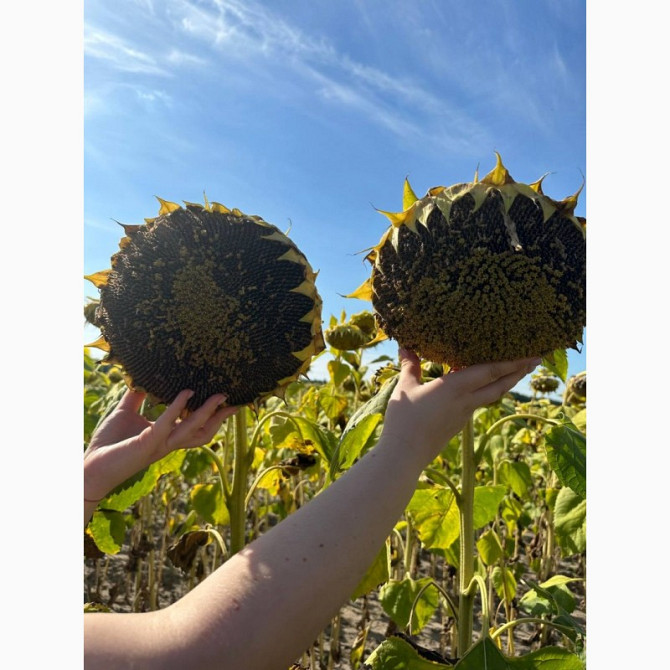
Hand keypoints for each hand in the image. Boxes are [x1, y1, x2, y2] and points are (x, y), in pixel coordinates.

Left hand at [84, 389, 237, 507]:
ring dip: (208, 413)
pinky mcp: (147, 443)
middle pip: (204, 432)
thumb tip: (141, 378)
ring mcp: (160, 444)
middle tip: (235, 402)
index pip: (196, 428)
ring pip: (192, 430)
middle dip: (220, 418)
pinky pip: (166, 423)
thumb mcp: (125, 413)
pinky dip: (177, 407)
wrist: (90, 467)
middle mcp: (168, 443)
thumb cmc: (108, 443)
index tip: (227, 402)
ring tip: (219, 395)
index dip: (213, 417)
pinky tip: (185, 392)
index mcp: (166, 437)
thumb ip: (136, 397)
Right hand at [382, 349, 539, 460]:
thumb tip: (406, 346)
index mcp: (455, 388)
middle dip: (518, 371)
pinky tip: (481, 387)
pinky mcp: (458, 424)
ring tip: (517, 371)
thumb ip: (410, 366)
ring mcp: (464, 414)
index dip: (512, 361)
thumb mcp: (405, 388)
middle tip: (535, 359)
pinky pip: (478, 402)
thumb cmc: (404, 419)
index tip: (529, 353)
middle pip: (500, 385)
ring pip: (492, 395)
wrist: (405, 455)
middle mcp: (466, 401)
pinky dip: (487, 391)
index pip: (490, 371)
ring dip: (507, 382)